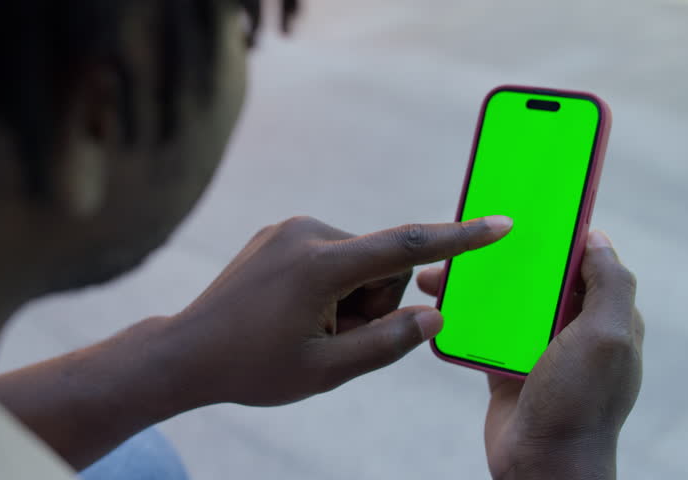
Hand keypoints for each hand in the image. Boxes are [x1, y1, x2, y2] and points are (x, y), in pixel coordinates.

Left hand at [169, 215, 512, 406]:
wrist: (188, 351)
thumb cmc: (254, 367)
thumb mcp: (326, 371)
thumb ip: (387, 343)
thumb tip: (433, 316)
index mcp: (320, 266)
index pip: (405, 247)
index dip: (458, 238)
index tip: (499, 224)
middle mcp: (306, 233)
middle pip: (380, 265)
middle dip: (373, 304)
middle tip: (330, 337)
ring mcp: (289, 229)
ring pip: (357, 262)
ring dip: (349, 298)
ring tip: (307, 326)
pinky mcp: (280, 233)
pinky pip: (330, 256)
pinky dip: (329, 285)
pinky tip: (293, 311)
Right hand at [416, 231, 643, 479]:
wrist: (541, 463)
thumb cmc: (579, 403)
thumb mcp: (608, 338)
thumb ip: (611, 286)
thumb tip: (599, 237)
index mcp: (603, 317)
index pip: (582, 262)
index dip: (556, 237)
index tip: (524, 213)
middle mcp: (572, 329)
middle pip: (535, 278)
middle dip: (500, 258)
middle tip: (467, 242)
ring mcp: (536, 347)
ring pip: (504, 302)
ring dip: (473, 286)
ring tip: (438, 275)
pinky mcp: (505, 364)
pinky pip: (482, 330)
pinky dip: (462, 317)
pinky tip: (440, 306)